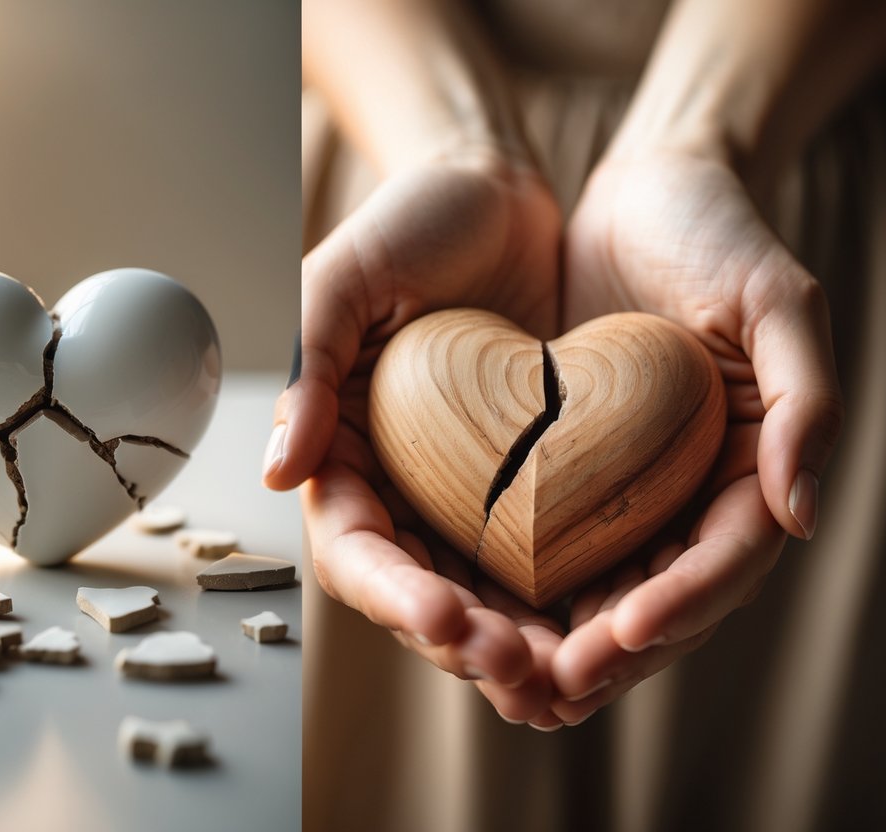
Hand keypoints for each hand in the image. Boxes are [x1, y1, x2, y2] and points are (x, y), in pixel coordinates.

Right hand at [269, 151, 572, 722]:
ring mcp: (466, 491)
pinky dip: (570, 602)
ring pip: (485, 595)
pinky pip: (545, 558)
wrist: (500, 191)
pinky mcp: (531, 484)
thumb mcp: (344, 276)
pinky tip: (609, 625)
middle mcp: (400, 484)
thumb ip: (307, 366)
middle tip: (524, 667)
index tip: (445, 616)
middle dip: (466, 640)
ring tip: (568, 672)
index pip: (353, 548)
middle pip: (421, 592)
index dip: (393, 593)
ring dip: (520, 643)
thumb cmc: (412, 222)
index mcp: (343, 451)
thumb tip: (276, 471)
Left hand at [546, 150, 843, 723]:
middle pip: (664, 599)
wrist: (643, 191)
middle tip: (551, 687)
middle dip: (613, 652)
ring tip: (511, 683)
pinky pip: (553, 546)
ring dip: (564, 644)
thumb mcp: (776, 297)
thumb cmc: (717, 232)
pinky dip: (526, 591)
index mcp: (755, 465)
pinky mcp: (575, 473)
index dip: (684, 605)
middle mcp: (696, 491)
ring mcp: (636, 488)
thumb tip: (803, 516)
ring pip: (606, 591)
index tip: (624, 632)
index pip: (726, 561)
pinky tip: (480, 618)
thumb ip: (806, 399)